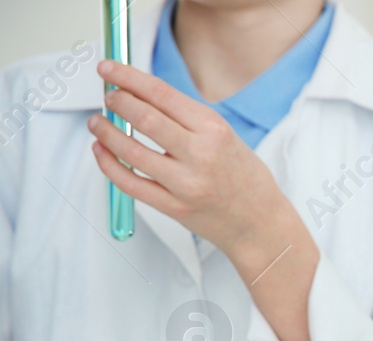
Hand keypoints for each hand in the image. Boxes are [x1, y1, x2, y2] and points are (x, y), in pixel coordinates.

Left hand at [89, 60, 301, 261]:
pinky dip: (108, 164)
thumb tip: (141, 96)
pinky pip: (130, 183)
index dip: (128, 77)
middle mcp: (201, 155)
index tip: (108, 70)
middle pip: (144, 118)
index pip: (161, 94)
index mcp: (215, 131)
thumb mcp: (226, 138)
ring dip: (106, 132)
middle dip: (117, 102)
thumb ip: (186, 119)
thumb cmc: (246, 180)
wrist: (261, 225)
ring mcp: (186, 184)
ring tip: (98, 123)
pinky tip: (102, 151)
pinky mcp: (174, 208)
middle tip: (108, 97)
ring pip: (130, 151)